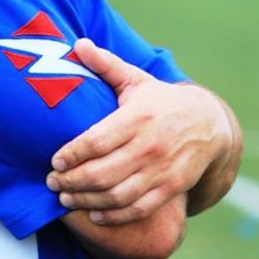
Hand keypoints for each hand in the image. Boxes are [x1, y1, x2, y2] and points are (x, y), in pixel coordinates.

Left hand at [46, 38, 240, 224]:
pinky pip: (138, 208)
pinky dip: (114, 216)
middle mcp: (150, 145)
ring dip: (87, 200)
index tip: (53, 162)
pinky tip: (94, 213)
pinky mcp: (171, 188)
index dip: (72, 154)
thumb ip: (106, 64)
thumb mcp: (136, 79)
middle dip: (72, 182)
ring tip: (65, 199)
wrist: (207, 124)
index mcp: (138, 117)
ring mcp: (162, 170)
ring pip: (118, 194)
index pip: (97, 141)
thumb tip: (78, 43)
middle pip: (103, 172)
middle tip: (52, 184)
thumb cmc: (160, 100)